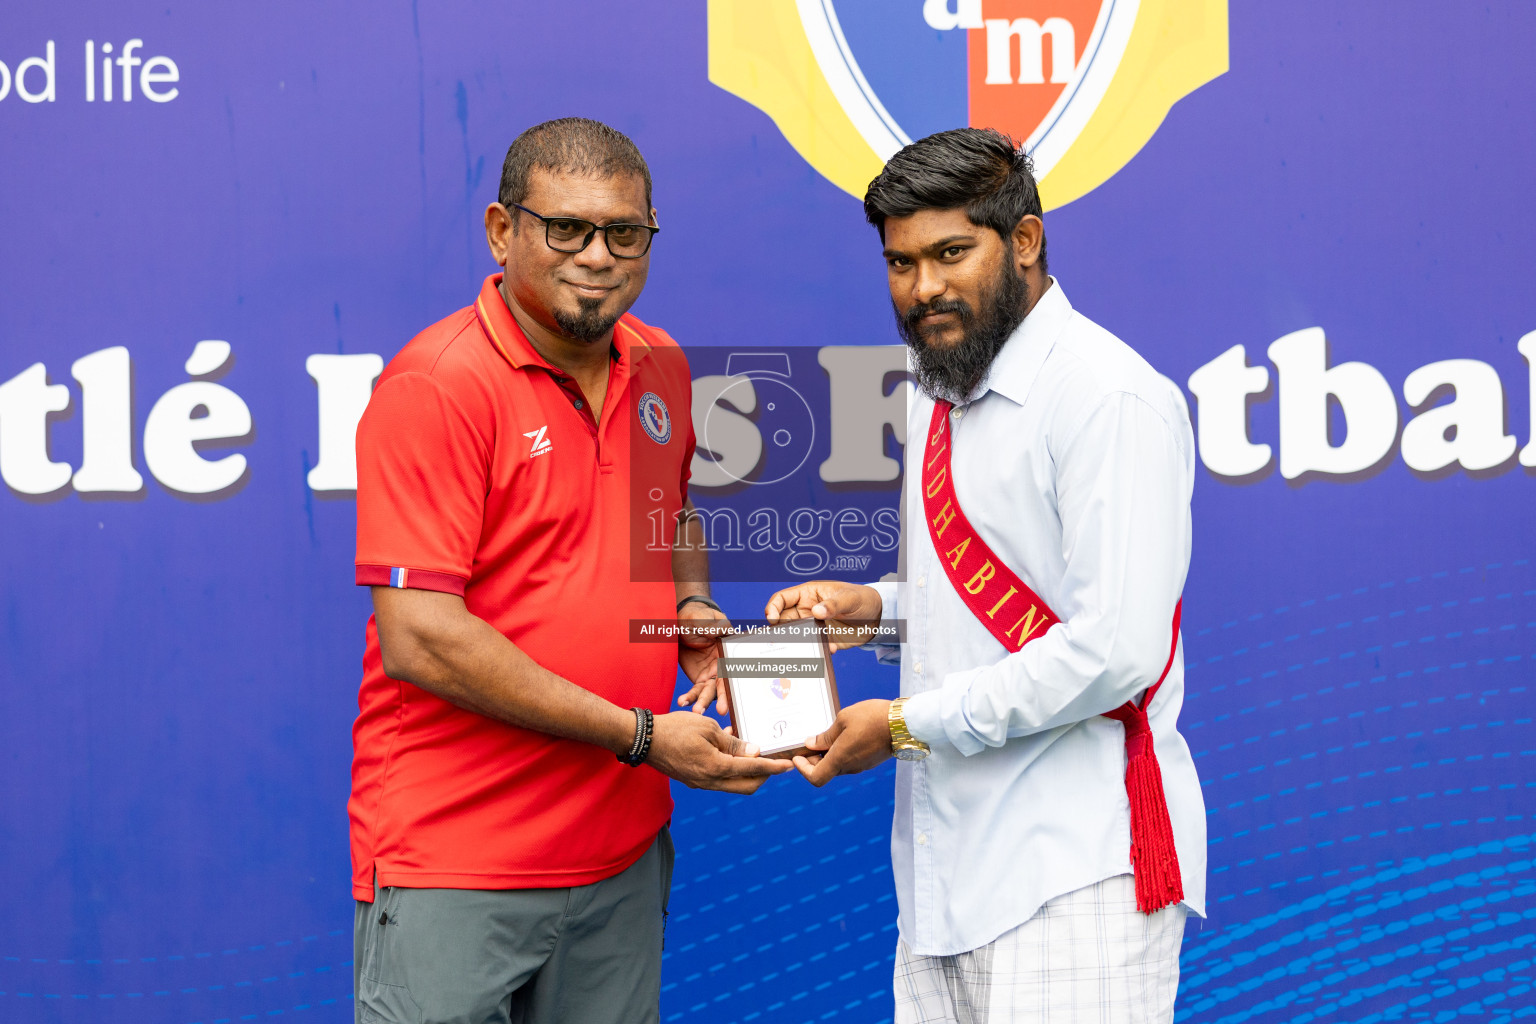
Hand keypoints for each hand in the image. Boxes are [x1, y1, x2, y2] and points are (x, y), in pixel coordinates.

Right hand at [648, 711, 792, 793]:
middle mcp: (709, 781)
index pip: (752, 769)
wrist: (644, 739)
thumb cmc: (675, 728)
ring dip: (748, 773)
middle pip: (747, 786)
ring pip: (733, 785)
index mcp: (715, 767)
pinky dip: (731, 769)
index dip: (773, 767)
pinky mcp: (694, 780)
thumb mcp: (708, 728)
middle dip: (764, 776)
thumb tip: (754, 752)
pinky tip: (733, 751)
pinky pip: (719, 779)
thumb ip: (732, 743)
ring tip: (756, 754)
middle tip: (775, 762)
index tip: (789, 765)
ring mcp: (700, 783)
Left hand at [676, 603, 732, 713]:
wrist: (679, 623)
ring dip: (705, 702)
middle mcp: (723, 664)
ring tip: (697, 712)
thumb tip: (723, 629)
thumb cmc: (695, 617)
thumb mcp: (702, 619)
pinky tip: (682, 702)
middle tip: (723, 710)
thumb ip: (712, 625)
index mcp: (728, 650)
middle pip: (725, 682)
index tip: (736, 692)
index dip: (736, 679)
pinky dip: (690, 698)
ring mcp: (711, 673)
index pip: (735, 666)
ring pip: (710, 691)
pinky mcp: (699, 678)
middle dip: (725, 697)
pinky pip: (696, 691)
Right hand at [765, 581, 883, 650]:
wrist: (878, 617)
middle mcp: (806, 611)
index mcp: (808, 595)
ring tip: (805, 649)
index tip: (772, 620)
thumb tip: (816, 612)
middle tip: (783, 640)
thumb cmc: (862, 599)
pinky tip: (831, 649)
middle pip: (783, 622)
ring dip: (798, 644)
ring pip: (796, 638)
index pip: (781, 599)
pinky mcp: (823, 641)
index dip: (772, 608)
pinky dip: (818, 652)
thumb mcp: (849, 598)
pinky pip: (814, 649)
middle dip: (780, 631)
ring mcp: (813, 627)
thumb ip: (833, 604)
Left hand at [792, 699, 893, 785]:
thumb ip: (826, 735)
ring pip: (838, 765)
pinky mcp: (870, 761)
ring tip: (825, 736)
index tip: (798, 756)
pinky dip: (841, 753)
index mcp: (840, 759)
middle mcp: (850, 767)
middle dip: (813, 759)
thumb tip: (811, 744)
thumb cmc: (872, 718)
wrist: (904, 723)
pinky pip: (850, 760)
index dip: (803, 770)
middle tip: (808, 743)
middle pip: (825, 771)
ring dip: (828, 755)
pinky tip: (842, 736)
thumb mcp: (844, 719)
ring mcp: (862, 765)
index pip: (816, 778)